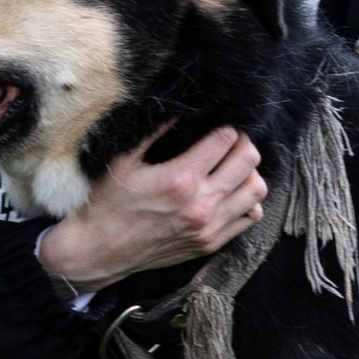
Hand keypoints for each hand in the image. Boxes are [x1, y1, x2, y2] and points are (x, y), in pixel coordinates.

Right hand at [37, 125, 266, 290]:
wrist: (101, 250)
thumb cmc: (109, 203)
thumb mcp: (124, 160)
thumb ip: (155, 131)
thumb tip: (180, 107)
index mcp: (180, 179)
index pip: (225, 139)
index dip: (226, 125)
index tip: (219, 124)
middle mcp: (201, 204)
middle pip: (249, 160)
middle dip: (242, 143)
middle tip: (230, 141)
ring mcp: (209, 227)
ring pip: (257, 190)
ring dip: (249, 172)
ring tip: (232, 168)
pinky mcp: (211, 243)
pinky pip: (250, 217)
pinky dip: (248, 201)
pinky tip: (230, 194)